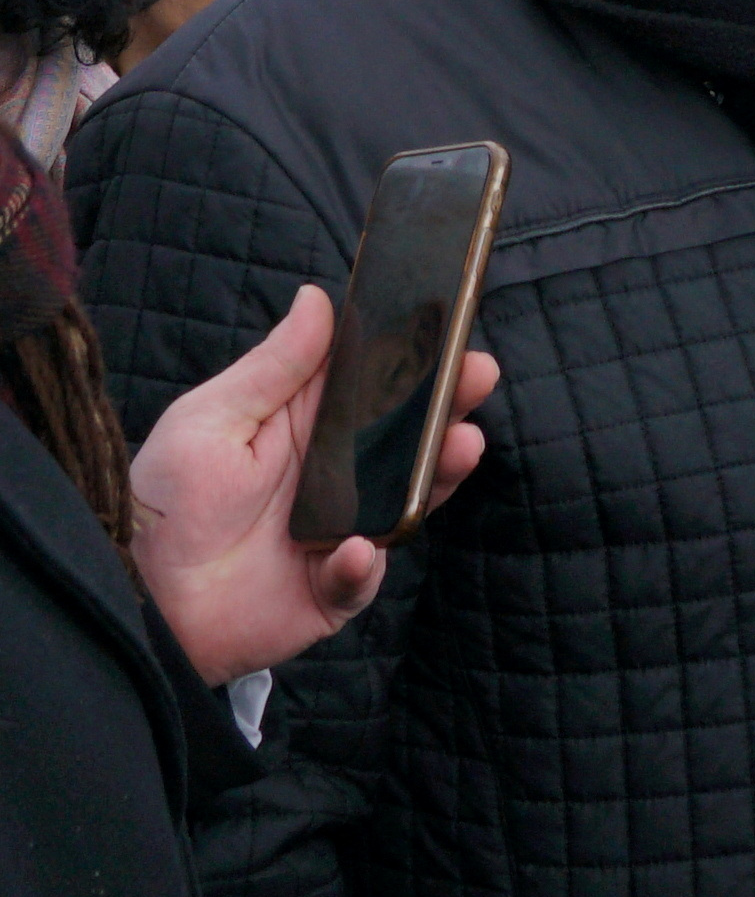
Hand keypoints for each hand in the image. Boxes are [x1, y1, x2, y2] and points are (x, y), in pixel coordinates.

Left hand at [123, 287, 499, 688]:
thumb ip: (272, 368)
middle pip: (409, 437)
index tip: (451, 327)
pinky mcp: (335, 588)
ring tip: (460, 446)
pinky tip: (353, 550)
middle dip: (449, 405)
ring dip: (439, 475)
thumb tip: (317, 296)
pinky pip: (364, 576)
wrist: (135, 600)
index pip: (374, 386)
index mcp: (305, 428)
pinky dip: (363, 566)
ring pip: (410, 500)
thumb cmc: (161, 502)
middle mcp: (335, 476)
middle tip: (477, 375)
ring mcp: (342, 531)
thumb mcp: (209, 420)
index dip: (416, 358)